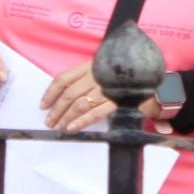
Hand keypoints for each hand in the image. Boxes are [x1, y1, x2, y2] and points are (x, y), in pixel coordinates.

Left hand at [40, 64, 157, 132]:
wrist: (150, 77)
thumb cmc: (123, 73)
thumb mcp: (102, 67)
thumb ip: (86, 76)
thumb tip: (64, 94)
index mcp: (90, 66)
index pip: (63, 79)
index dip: (50, 92)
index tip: (43, 104)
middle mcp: (96, 76)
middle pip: (69, 94)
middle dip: (57, 109)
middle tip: (49, 120)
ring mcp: (106, 88)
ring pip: (80, 105)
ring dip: (66, 117)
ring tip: (58, 126)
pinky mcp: (116, 101)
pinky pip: (96, 113)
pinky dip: (82, 121)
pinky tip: (72, 128)